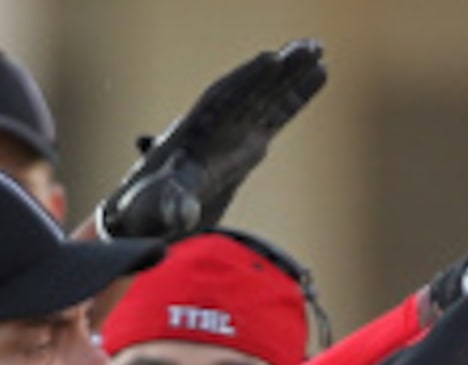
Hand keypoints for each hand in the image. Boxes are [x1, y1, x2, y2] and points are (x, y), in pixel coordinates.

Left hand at [95, 40, 328, 241]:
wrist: (150, 215)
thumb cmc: (146, 208)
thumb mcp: (156, 208)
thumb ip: (172, 206)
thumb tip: (183, 216)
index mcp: (193, 132)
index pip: (224, 99)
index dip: (247, 80)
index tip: (271, 60)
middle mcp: (216, 125)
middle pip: (250, 90)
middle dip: (277, 69)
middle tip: (307, 45)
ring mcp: (233, 132)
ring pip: (267, 96)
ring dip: (292, 74)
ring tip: (320, 49)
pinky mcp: (248, 144)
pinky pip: (277, 115)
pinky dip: (296, 95)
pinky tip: (320, 73)